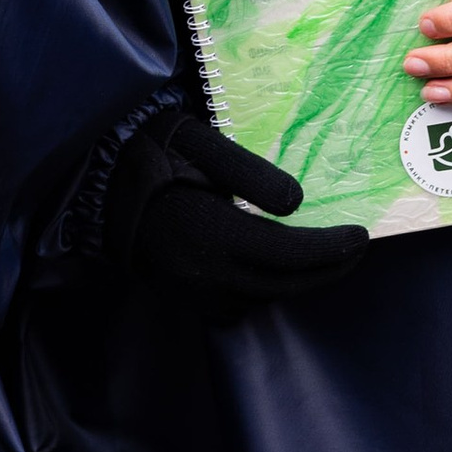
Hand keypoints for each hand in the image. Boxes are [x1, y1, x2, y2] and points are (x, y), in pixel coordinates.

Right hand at [105, 106, 368, 311]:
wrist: (89, 181)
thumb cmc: (147, 150)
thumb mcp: (200, 143)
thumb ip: (251, 174)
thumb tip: (298, 204)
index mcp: (211, 233)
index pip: (290, 254)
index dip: (332, 250)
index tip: (362, 235)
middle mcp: (203, 272)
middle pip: (284, 286)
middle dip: (327, 271)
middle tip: (354, 249)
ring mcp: (188, 291)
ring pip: (260, 301)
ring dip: (295, 284)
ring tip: (319, 257)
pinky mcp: (178, 296)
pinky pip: (232, 308)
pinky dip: (261, 294)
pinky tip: (270, 270)